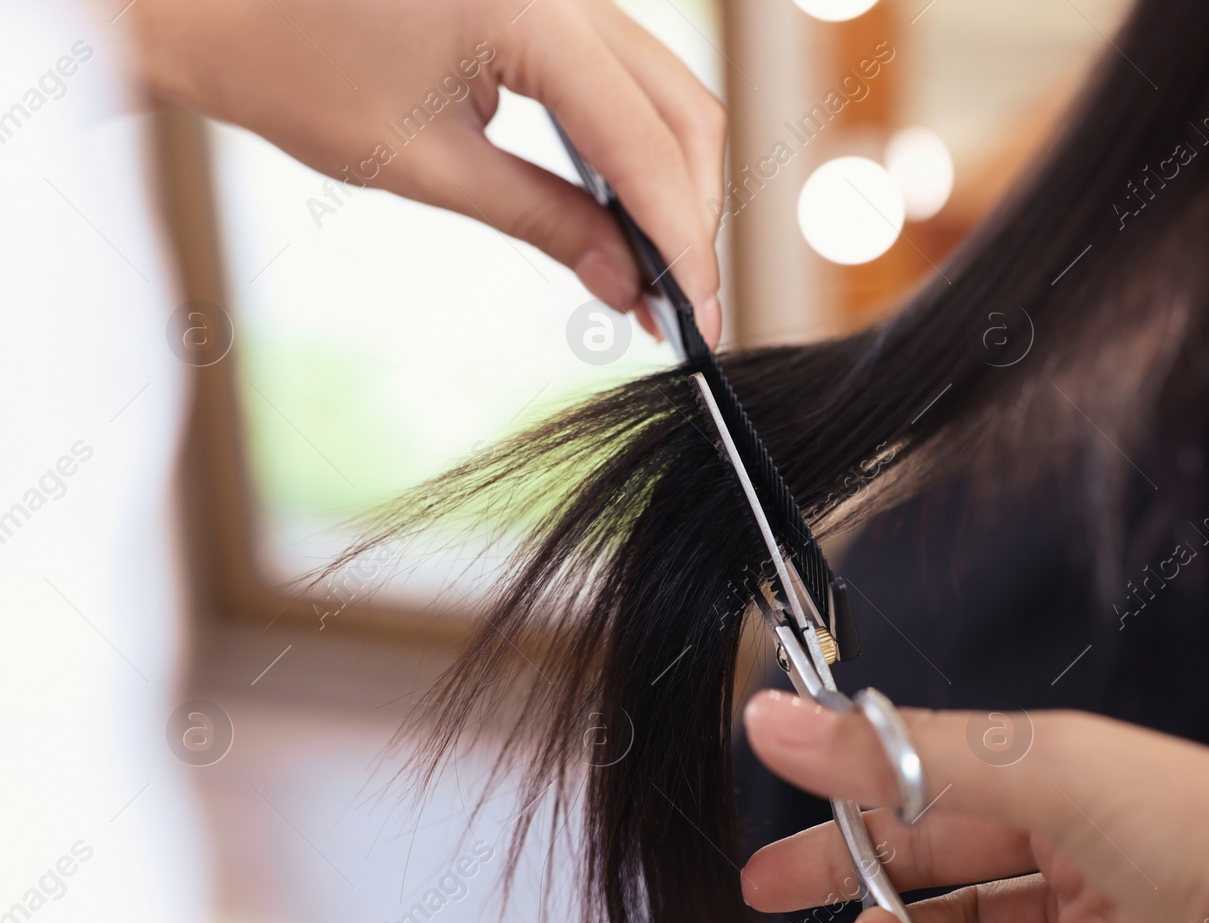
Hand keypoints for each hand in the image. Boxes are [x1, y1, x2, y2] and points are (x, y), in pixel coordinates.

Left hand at [125, 0, 724, 344]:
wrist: (217, 2)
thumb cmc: (294, 71)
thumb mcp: (428, 166)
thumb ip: (545, 222)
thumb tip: (627, 286)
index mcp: (531, 8)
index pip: (644, 139)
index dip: (681, 235)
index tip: (696, 312)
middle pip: (680, 107)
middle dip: (690, 212)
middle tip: (683, 302)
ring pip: (665, 88)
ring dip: (673, 180)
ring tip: (659, 268)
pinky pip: (626, 74)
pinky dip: (638, 145)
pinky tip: (630, 209)